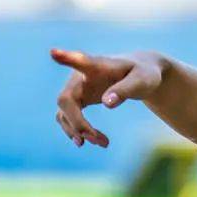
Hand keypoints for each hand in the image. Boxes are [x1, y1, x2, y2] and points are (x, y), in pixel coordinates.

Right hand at [50, 47, 166, 147]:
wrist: (139, 74)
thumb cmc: (142, 74)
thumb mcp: (142, 81)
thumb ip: (125, 89)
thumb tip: (106, 104)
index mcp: (97, 65)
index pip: (80, 60)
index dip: (66, 57)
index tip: (54, 52)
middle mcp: (79, 76)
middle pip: (65, 100)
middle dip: (78, 123)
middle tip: (100, 141)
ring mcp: (75, 89)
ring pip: (63, 113)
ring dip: (77, 131)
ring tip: (104, 143)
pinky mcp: (76, 100)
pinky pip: (67, 118)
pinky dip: (76, 131)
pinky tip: (92, 140)